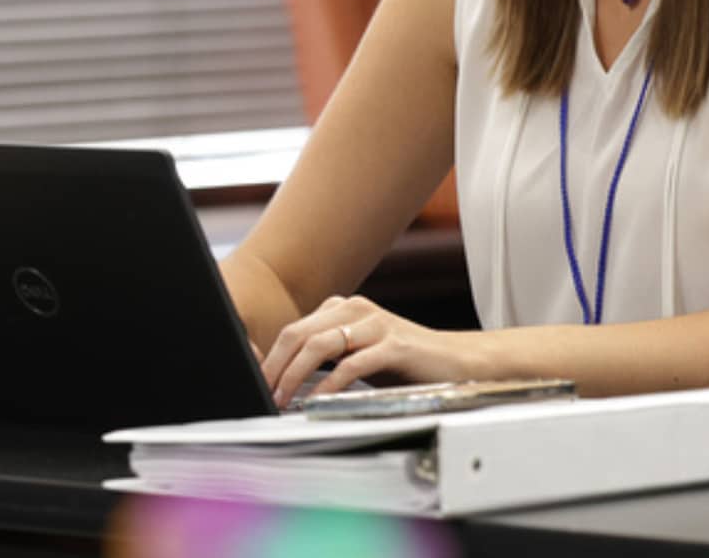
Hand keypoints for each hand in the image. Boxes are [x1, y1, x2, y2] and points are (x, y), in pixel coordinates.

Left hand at [260, 294, 489, 408]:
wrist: (453, 361)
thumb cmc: (402, 361)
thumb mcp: (356, 353)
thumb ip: (325, 356)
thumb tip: (282, 378)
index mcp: (343, 308)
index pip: (293, 330)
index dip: (268, 357)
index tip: (255, 384)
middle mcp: (356, 309)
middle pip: (299, 334)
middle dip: (274, 367)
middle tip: (262, 394)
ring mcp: (375, 325)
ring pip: (320, 344)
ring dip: (294, 375)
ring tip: (282, 400)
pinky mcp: (394, 345)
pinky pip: (352, 363)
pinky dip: (330, 384)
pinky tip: (319, 401)